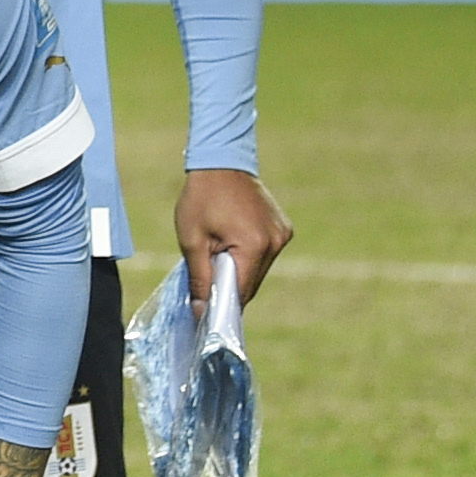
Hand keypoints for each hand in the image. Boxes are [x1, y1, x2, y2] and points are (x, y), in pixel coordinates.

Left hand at [175, 166, 291, 310]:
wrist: (221, 162)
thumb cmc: (201, 199)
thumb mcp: (192, 240)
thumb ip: (199, 278)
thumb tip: (201, 310)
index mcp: (255, 246)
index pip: (242, 291)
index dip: (223, 305)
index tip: (207, 314)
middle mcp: (275, 242)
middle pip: (252, 283)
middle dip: (230, 288)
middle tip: (207, 285)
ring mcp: (283, 234)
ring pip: (259, 270)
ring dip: (240, 273)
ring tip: (218, 258)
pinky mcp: (283, 228)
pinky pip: (265, 255)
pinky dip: (249, 258)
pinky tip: (231, 245)